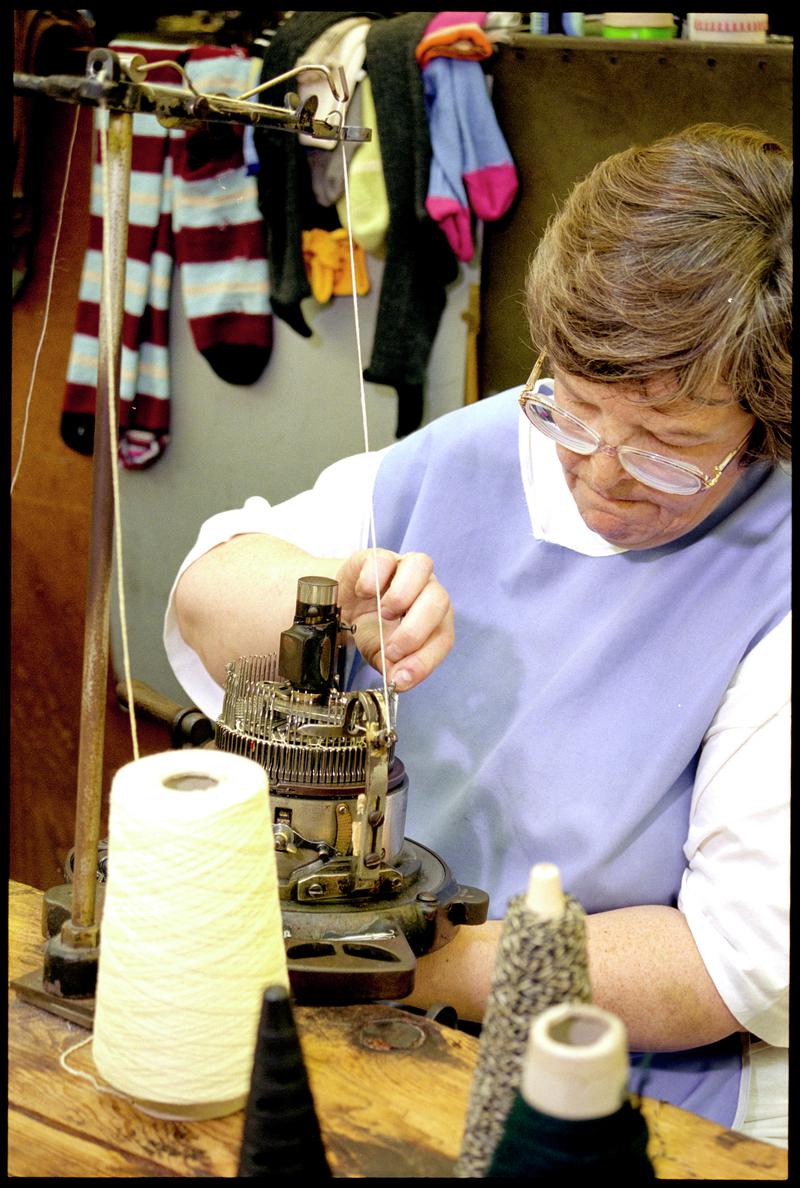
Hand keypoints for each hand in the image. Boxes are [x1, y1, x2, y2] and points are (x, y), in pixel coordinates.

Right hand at [335, 549, 453, 690]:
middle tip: (390, 648)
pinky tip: (363, 594)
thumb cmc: (368, 627)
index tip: (402, 676)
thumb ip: (392, 667)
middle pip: (439, 600)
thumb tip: (398, 680)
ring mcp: (404, 568)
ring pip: (422, 566)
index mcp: (433, 619)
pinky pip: (384, 560)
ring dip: (402, 596)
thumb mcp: (379, 654)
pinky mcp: (379, 556)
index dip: (425, 660)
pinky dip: (374, 579)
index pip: (443, 637)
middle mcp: (426, 589)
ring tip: (383, 613)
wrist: (340, 604)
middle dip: (415, 631)